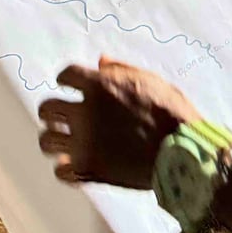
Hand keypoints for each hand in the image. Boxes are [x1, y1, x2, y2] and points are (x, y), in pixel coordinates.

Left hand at [38, 55, 200, 186]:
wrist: (184, 152)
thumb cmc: (172, 113)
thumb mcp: (150, 81)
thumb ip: (120, 71)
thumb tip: (100, 61)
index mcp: (100, 85)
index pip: (64, 75)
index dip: (66, 80)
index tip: (69, 86)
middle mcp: (86, 112)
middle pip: (47, 108)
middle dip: (53, 111)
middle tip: (61, 117)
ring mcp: (85, 142)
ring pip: (46, 140)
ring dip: (53, 139)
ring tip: (63, 142)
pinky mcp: (89, 170)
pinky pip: (59, 171)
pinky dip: (64, 168)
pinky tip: (74, 164)